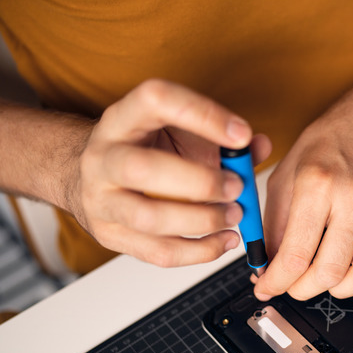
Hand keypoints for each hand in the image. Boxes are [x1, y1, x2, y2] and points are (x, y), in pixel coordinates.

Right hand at [72, 79, 270, 266]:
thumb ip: (221, 138)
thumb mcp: (179, 131)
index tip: (241, 134)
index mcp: (122, 119)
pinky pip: (158, 252)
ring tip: (234, 215)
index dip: (202, 115)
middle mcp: (103, 157)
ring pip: (149, 218)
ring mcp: (101, 200)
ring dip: (202, 221)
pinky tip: (224, 240)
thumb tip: (259, 146)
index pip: (155, 100)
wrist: (93, 175)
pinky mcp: (110, 236)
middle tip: (237, 187)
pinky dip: (199, 251)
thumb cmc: (146, 149)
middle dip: (200, 182)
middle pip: (142, 168)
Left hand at [253, 90, 352, 300]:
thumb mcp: (286, 174)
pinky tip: (349, 264)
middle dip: (302, 290)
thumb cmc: (331, 142)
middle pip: (329, 272)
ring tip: (322, 278)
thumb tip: (265, 263)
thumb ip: (273, 223)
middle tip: (292, 285)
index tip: (267, 287)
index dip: (276, 282)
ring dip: (337, 289)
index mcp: (318, 185)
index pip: (296, 254)